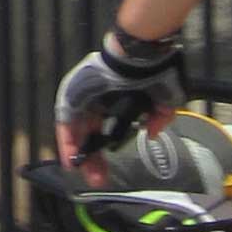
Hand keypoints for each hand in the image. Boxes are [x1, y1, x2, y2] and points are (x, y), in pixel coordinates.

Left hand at [53, 29, 185, 183]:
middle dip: (93, 158)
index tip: (107, 171)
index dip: (105, 149)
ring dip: (80, 153)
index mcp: (115, 97)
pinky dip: (67, 141)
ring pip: (76, 129)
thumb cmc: (153, 71)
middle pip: (90, 133)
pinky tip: (71, 160)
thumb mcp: (164, 98)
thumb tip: (152, 133)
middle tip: (100, 179)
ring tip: (85, 174)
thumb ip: (160, 117)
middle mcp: (97, 97)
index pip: (106, 129)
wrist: (139, 53)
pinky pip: (66, 121)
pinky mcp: (72, 94)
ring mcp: (83, 94)